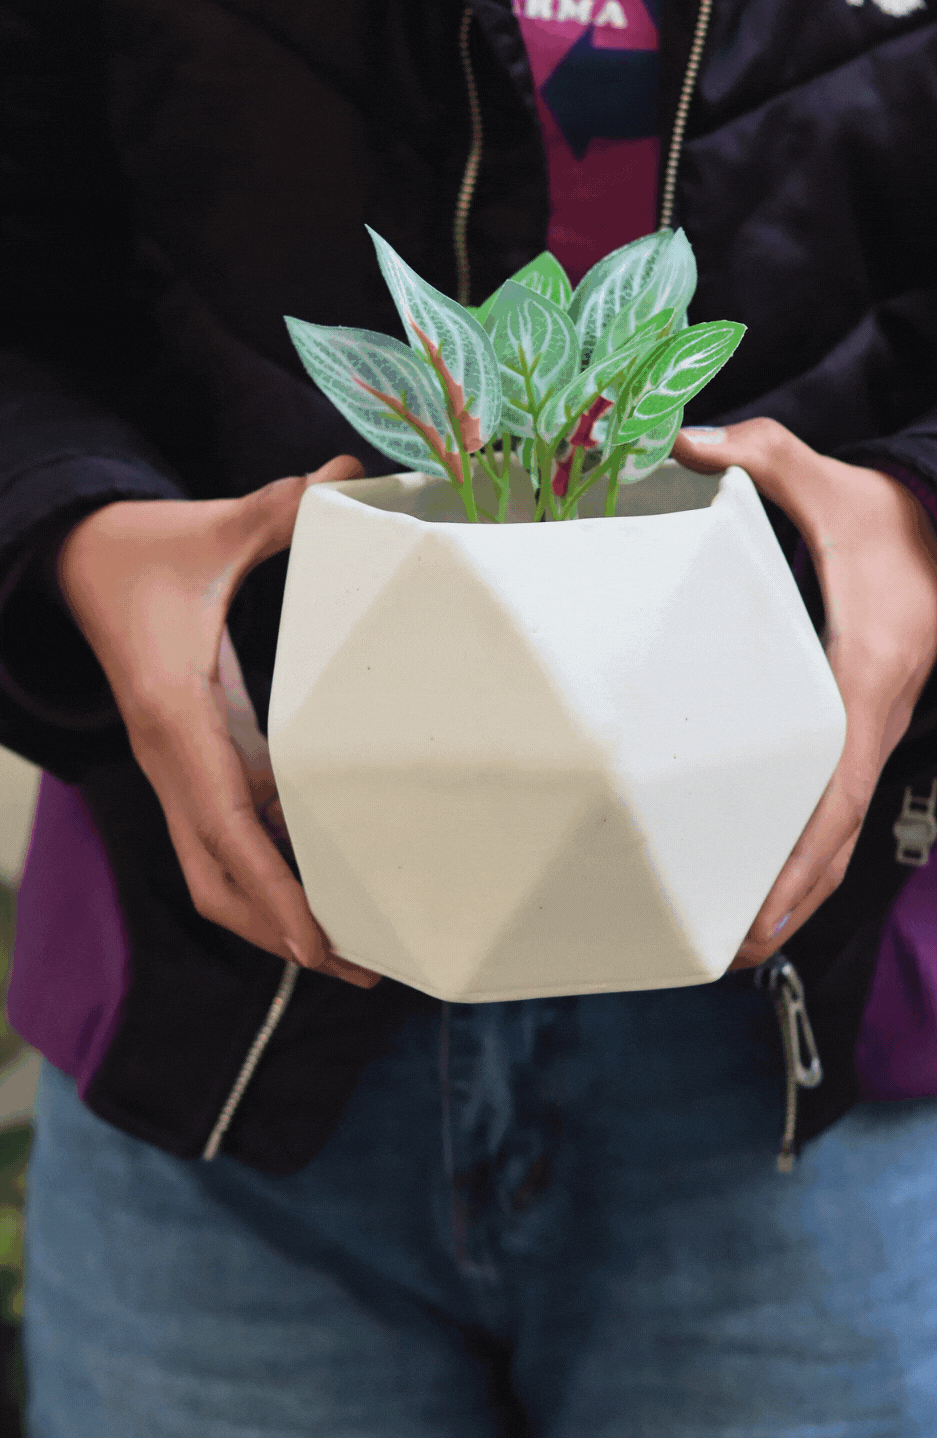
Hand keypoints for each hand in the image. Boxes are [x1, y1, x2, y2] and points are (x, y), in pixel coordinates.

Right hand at [57, 458, 380, 986]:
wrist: (75, 561)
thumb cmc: (146, 551)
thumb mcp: (211, 530)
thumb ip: (279, 510)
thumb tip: (345, 472)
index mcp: (176, 716)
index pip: (224, 822)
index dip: (271, 886)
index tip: (315, 939)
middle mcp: (171, 760)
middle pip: (218, 877)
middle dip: (282, 930)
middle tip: (361, 965)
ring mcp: (175, 772)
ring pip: (214, 872)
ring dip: (272, 917)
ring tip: (350, 952)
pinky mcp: (186, 767)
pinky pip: (222, 842)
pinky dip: (266, 879)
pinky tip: (323, 893)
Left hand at [672, 419, 936, 967]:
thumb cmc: (888, 525)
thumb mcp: (830, 481)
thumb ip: (765, 457)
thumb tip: (691, 441)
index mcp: (864, 675)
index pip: (837, 778)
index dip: (805, 846)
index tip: (768, 898)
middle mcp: (869, 722)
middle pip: (835, 836)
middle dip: (789, 898)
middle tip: (731, 951)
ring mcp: (865, 740)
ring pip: (837, 839)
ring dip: (794, 897)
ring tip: (737, 950)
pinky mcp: (853, 742)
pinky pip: (831, 816)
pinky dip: (802, 864)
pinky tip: (760, 897)